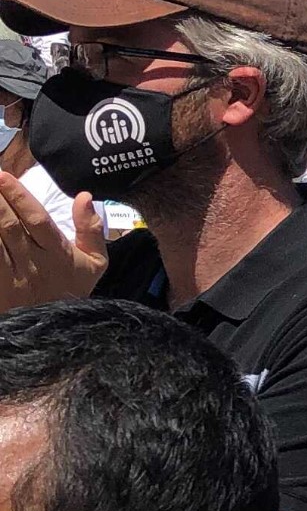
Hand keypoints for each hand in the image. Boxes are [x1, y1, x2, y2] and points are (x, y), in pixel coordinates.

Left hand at [0, 175, 108, 310]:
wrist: (55, 333)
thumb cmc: (72, 290)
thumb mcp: (95, 263)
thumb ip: (91, 230)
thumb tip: (85, 196)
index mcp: (59, 255)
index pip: (36, 221)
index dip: (19, 198)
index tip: (4, 176)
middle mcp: (34, 264)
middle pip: (9, 227)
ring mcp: (12, 278)